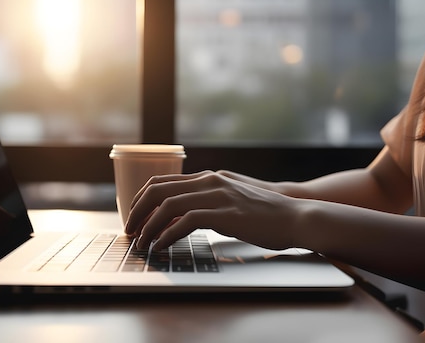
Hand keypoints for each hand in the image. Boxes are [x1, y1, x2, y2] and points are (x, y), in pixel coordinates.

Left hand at [124, 171, 297, 250]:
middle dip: (138, 211)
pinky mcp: (224, 213)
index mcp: (208, 178)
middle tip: (130, 231)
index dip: (142, 199)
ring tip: (142, 242)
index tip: (134, 217)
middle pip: (158, 190)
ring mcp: (216, 195)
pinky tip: (162, 246)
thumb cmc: (265, 213)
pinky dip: (168, 235)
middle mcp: (208, 182)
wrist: (294, 215)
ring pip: (168, 205)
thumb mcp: (231, 201)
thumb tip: (182, 219)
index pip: (162, 181)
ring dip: (149, 225)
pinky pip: (185, 222)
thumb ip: (207, 204)